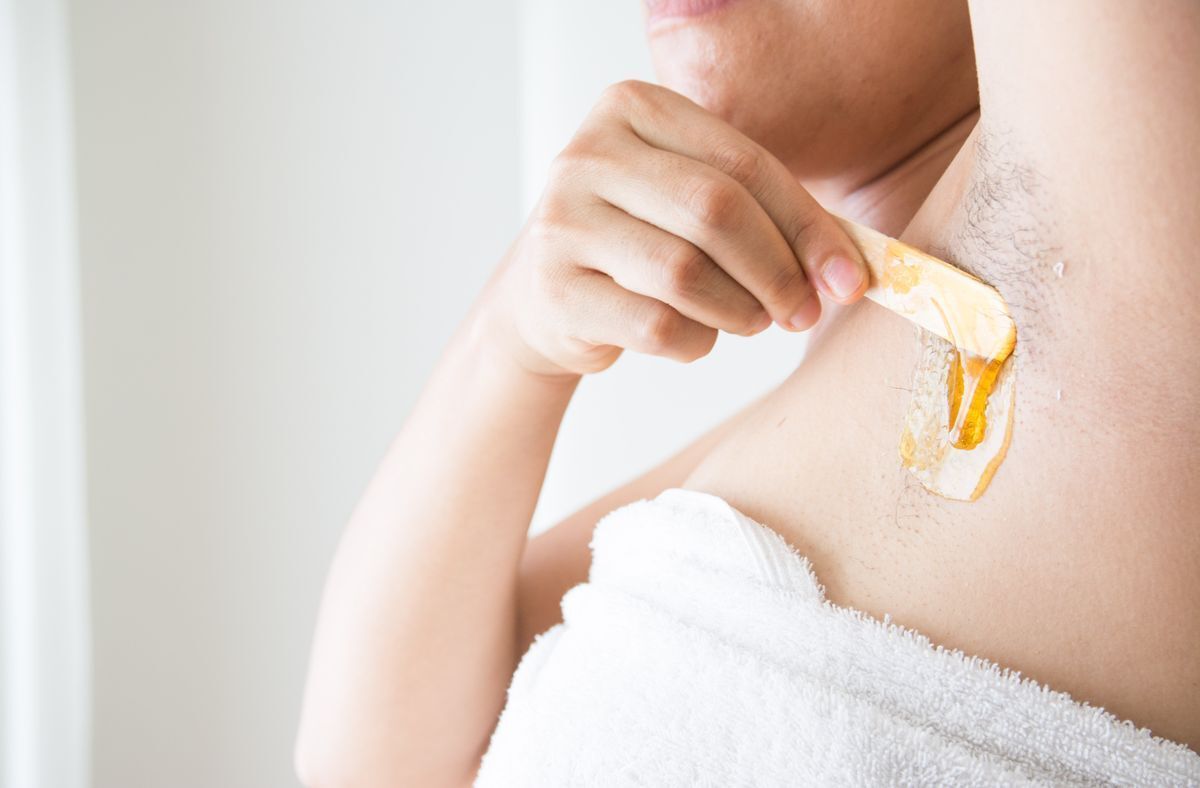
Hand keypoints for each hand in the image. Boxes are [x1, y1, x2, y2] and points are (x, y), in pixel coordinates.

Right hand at [484, 80, 869, 378]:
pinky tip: (696, 336)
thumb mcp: (690, 201)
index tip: (848, 278)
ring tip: (751, 321)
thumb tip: (847, 273)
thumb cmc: (639, 241)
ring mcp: (562, 221)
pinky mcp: (554, 289)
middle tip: (804, 311)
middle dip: (778, 272)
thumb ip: (763, 215)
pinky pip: (655, 325)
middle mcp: (587, 154)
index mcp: (632, 107)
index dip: (807, 226)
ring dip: (740, 311)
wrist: (542, 295)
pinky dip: (695, 341)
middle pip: (715, 212)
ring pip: (685, 273)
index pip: (743, 163)